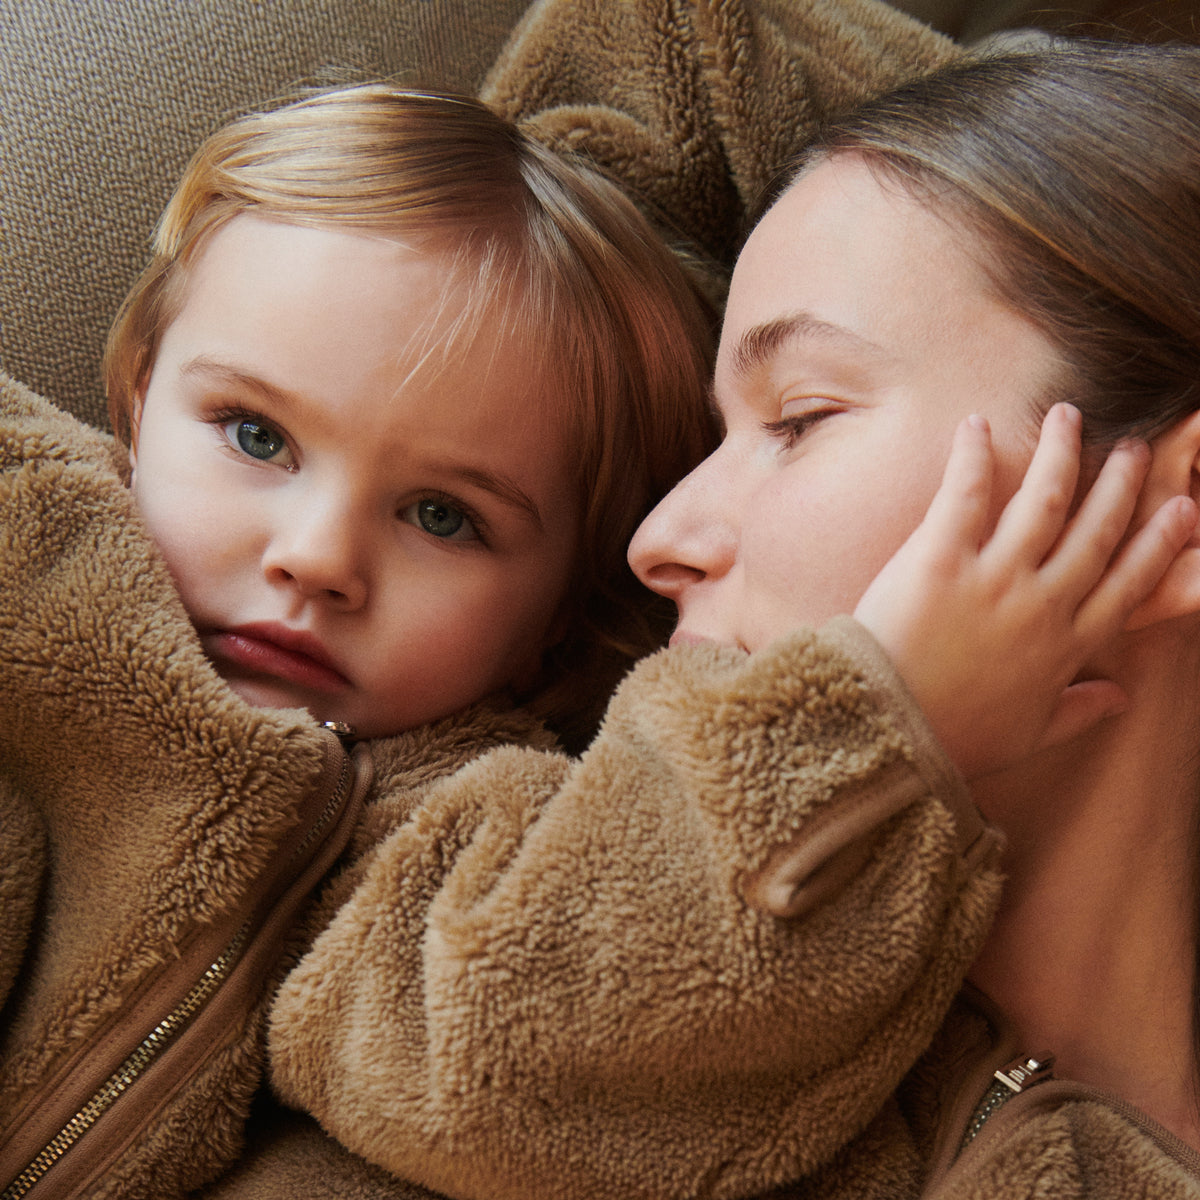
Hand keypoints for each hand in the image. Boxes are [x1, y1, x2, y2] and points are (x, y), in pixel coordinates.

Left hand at [853, 403, 1197, 778]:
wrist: (888, 732)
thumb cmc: (954, 739)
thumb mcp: (1029, 735)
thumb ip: (1079, 711)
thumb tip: (1121, 697)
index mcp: (1066, 646)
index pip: (1127, 584)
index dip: (1157, 544)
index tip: (1181, 509)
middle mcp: (1041, 604)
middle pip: (1094, 532)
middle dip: (1119, 486)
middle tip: (1137, 448)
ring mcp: (993, 578)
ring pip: (1043, 501)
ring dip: (1062, 454)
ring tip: (1070, 416)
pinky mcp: (939, 559)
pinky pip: (966, 495)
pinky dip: (974, 455)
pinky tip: (978, 424)